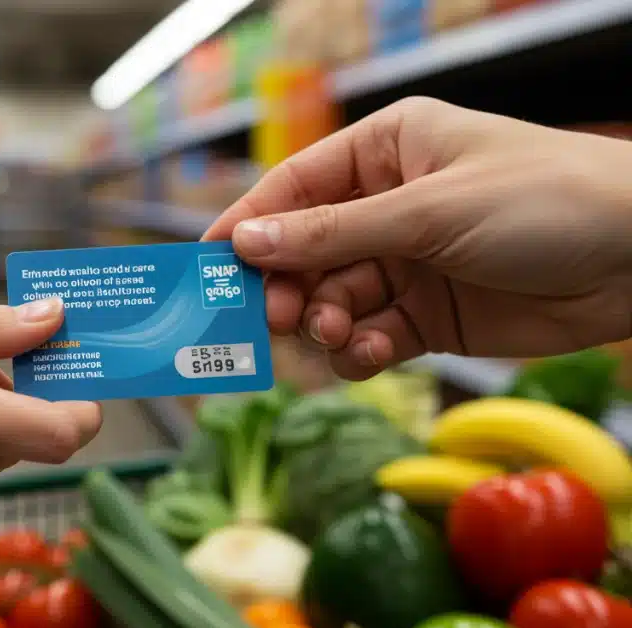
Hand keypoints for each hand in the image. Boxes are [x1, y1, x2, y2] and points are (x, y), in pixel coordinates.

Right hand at [204, 97, 631, 379]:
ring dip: (322, 321)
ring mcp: (407, 262)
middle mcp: (389, 205)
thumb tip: (246, 241)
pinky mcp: (429, 315)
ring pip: (331, 297)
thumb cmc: (546, 200)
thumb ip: (334, 233)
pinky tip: (367, 352)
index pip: (295, 187)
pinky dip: (358, 349)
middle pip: (305, 249)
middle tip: (273, 315)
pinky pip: (369, 334)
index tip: (206, 264)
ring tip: (332, 333)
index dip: (248, 224)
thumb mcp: (430, 211)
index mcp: (387, 151)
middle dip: (285, 283)